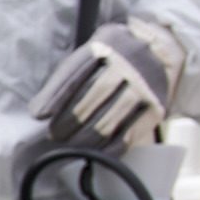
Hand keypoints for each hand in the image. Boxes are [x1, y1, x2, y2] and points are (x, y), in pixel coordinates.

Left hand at [32, 16, 185, 148]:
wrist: (160, 47)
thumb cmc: (114, 54)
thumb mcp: (91, 51)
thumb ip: (68, 75)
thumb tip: (39, 111)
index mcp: (104, 48)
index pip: (76, 73)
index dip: (55, 96)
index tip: (39, 114)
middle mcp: (126, 66)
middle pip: (92, 96)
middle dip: (69, 120)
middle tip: (55, 134)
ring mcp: (143, 88)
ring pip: (110, 118)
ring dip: (86, 137)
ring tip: (71, 144)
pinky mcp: (156, 108)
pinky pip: (131, 133)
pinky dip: (111, 147)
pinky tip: (97, 152)